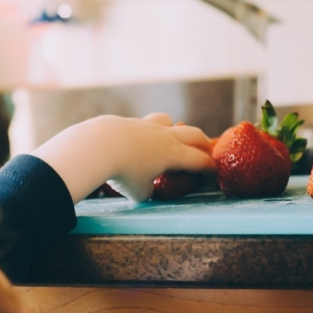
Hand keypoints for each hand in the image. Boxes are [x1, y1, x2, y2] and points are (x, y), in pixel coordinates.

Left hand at [32, 113, 214, 202]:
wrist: (98, 146)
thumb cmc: (123, 172)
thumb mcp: (139, 192)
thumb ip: (147, 191)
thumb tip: (145, 189)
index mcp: (173, 154)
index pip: (199, 160)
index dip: (209, 168)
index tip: (214, 174)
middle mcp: (164, 136)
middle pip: (193, 134)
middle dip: (203, 143)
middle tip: (206, 151)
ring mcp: (146, 126)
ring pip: (168, 121)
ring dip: (175, 129)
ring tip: (171, 138)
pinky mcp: (128, 122)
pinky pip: (145, 123)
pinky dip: (148, 132)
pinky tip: (138, 141)